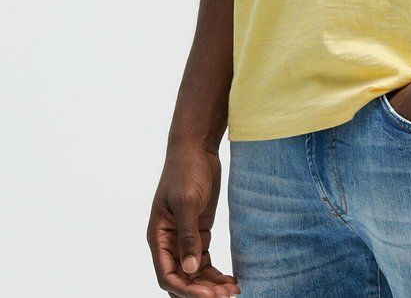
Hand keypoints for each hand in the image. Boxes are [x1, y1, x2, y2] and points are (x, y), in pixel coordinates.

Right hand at [147, 145, 239, 297]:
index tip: (208, 295)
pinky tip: (231, 280)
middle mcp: (169, 242)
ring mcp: (185, 238)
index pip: (167, 275)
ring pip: (194, 273)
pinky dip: (216, 273)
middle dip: (201, 291)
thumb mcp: (186, 201)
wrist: (197, 147)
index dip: (186, 289)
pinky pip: (205, 261)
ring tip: (233, 291)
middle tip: (225, 296)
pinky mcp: (200, 232)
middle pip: (181, 279)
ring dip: (210, 285)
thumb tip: (189, 269)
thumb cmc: (186, 170)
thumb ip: (187, 235)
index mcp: (158, 236)